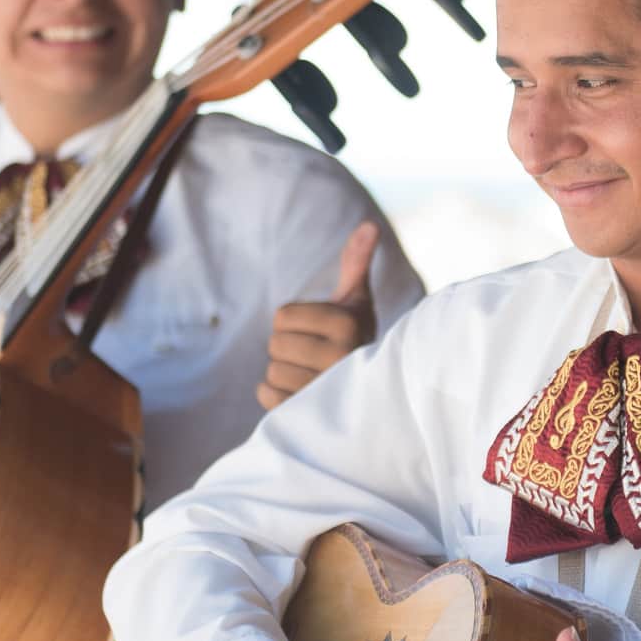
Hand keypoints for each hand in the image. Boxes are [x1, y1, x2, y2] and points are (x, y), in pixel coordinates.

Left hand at [257, 221, 379, 411]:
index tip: (318, 332)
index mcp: (346, 325)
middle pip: (275, 345)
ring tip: (312, 376)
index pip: (282, 316)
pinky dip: (276, 396)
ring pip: (271, 373)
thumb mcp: (357, 300)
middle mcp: (341, 359)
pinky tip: (302, 394)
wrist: (372, 392)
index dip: (293, 322)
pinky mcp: (311, 415)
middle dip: (288, 348)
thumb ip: (356, 262)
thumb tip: (369, 225)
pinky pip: (268, 397)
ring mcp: (327, 391)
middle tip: (314, 355)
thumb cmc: (356, 338)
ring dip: (284, 374)